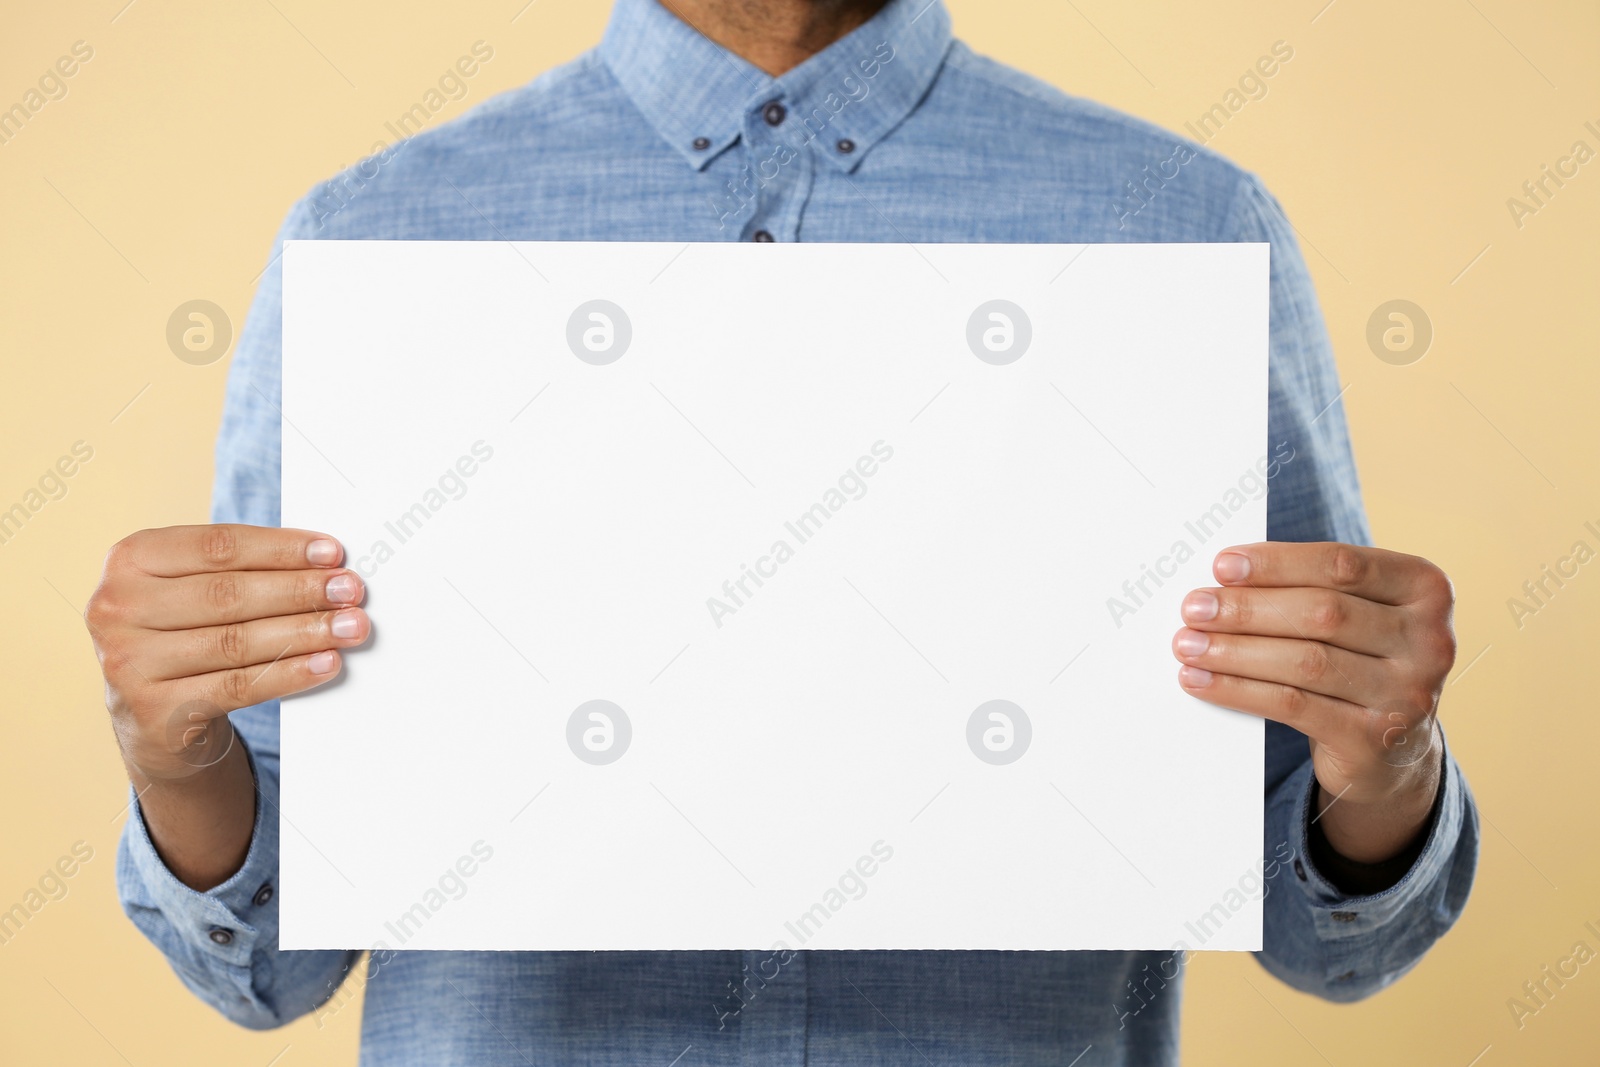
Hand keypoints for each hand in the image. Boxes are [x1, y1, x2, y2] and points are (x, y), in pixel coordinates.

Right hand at [87, 525, 368, 779]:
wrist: (150, 715)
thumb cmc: (187, 633)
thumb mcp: (193, 589)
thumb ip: (242, 569)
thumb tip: (325, 563)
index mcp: (130, 560)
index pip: (217, 546)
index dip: (281, 549)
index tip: (333, 552)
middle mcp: (117, 607)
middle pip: (228, 594)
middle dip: (300, 591)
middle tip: (350, 590)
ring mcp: (128, 661)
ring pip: (235, 642)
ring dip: (303, 632)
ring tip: (350, 626)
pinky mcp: (152, 709)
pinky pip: (235, 687)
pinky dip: (288, 673)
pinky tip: (326, 663)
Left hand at [1172, 542, 1452, 864]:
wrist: (1394, 748)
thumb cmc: (1360, 659)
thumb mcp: (1359, 615)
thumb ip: (1312, 587)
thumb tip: (1224, 578)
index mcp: (1425, 590)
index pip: (1341, 565)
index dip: (1276, 563)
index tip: (1222, 566)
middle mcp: (1429, 641)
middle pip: (1322, 613)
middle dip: (1247, 609)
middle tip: (1194, 608)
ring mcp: (1408, 694)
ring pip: (1305, 662)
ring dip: (1234, 651)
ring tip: (1187, 644)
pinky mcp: (1373, 739)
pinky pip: (1293, 706)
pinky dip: (1238, 690)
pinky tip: (1200, 680)